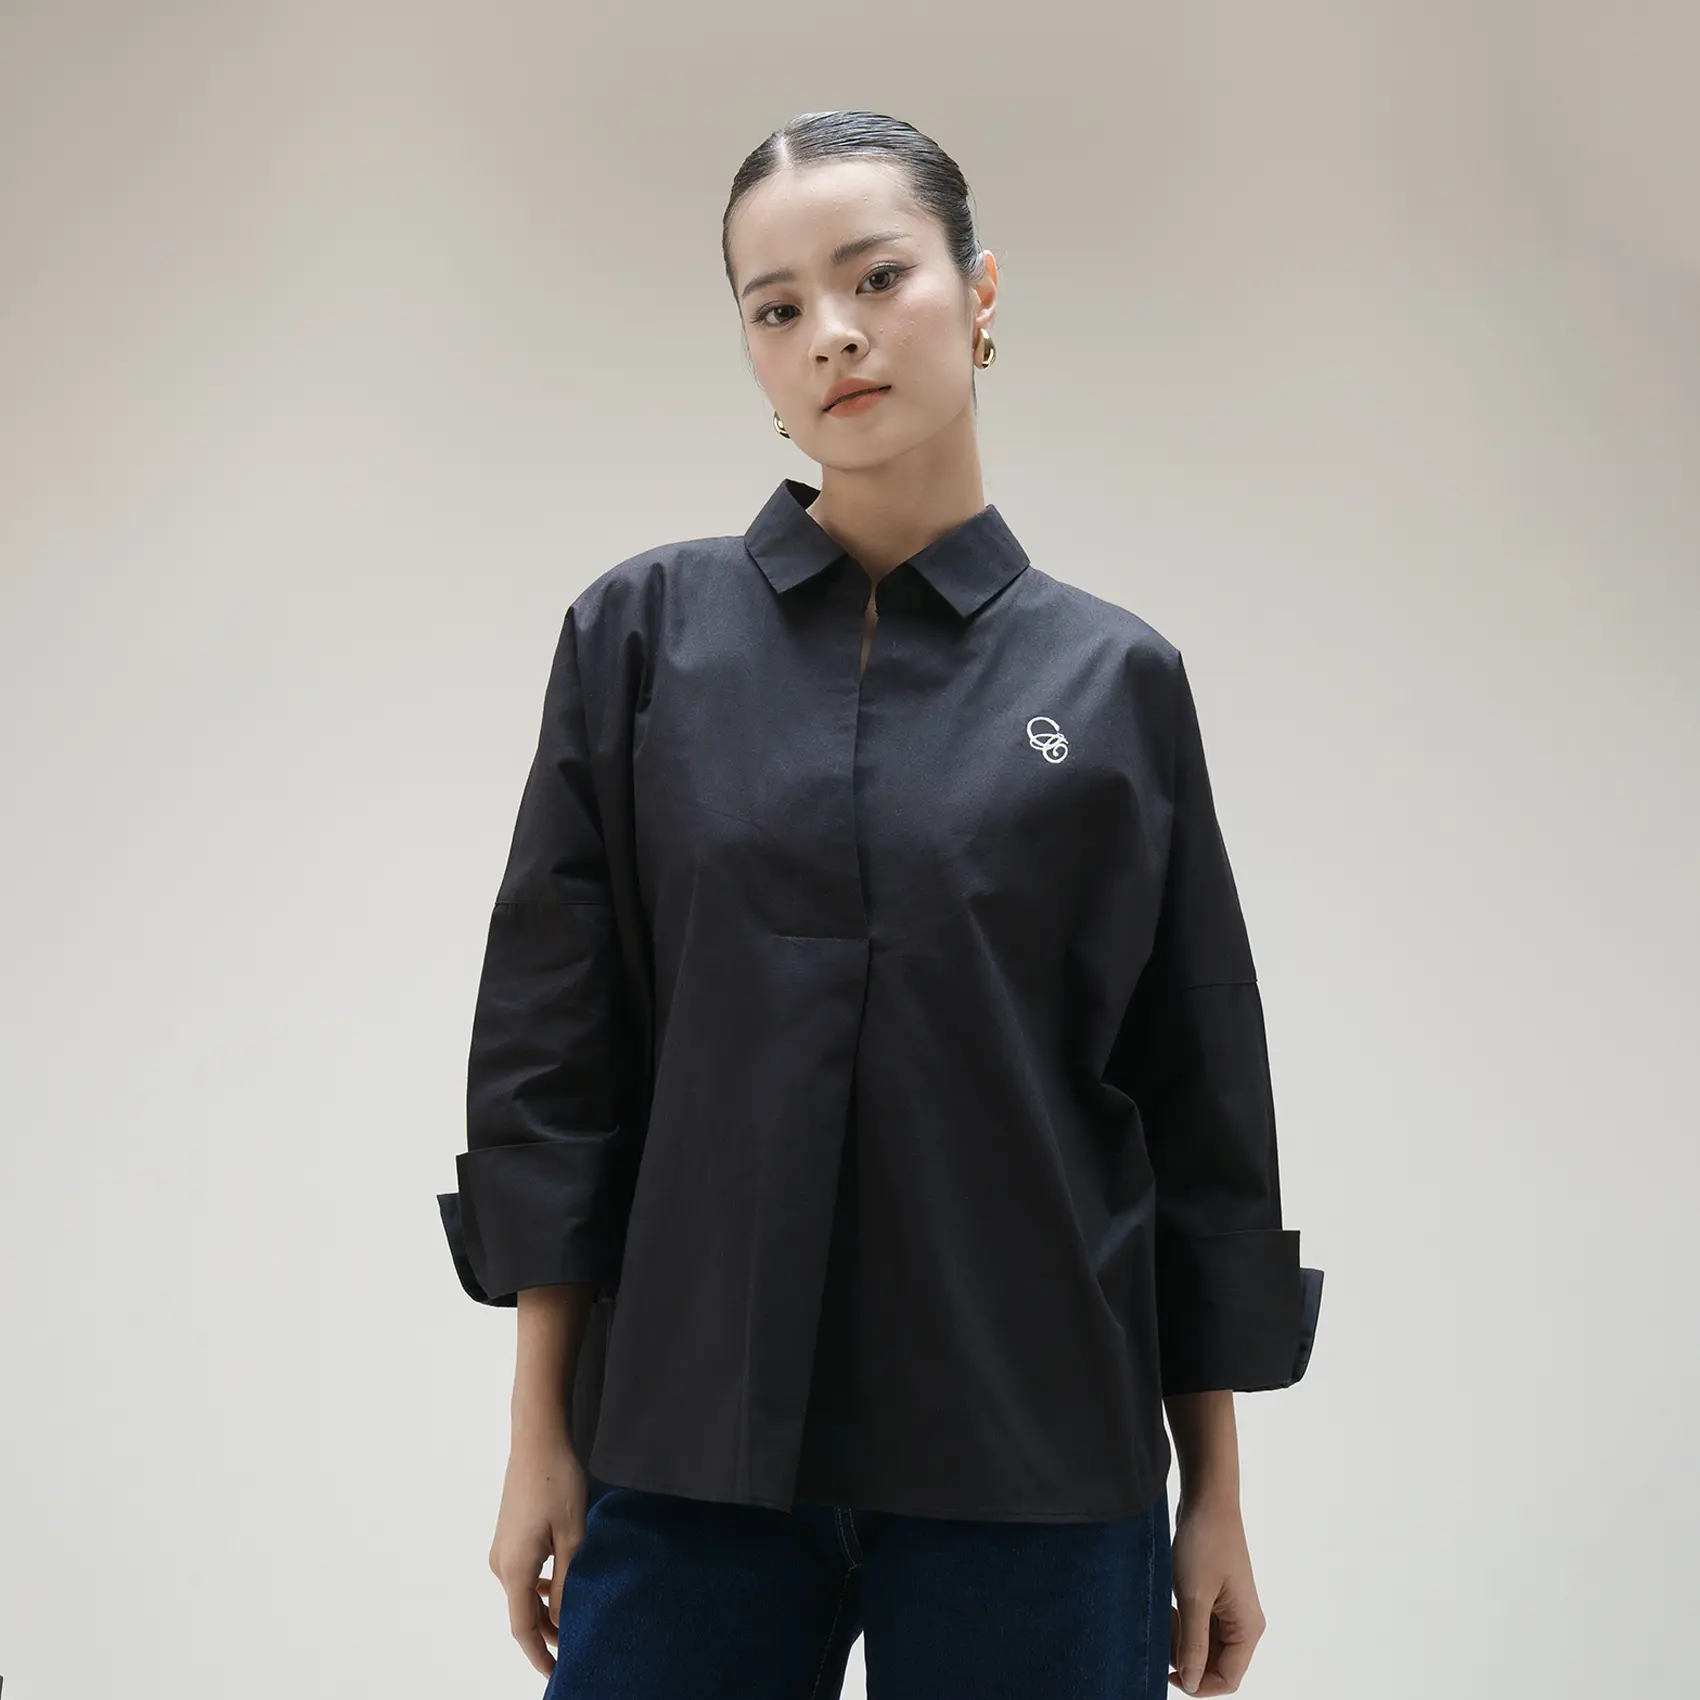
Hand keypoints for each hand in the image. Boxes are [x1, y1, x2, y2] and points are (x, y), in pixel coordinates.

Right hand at [488, 1432, 591, 1677]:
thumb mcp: (572, 1536)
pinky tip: (561, 1584)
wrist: (538, 1438)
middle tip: (576, 1647)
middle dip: (547, 1634)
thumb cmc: (558, 1482)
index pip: (523, 1628)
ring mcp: (501, 1548)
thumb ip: (566, 1583)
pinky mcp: (508, 1535)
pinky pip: (522, 1573)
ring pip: (522, 1593)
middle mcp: (500, 1563)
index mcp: (514, 1568)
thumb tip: (560, 1622)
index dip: (539, 1655)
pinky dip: (540, 1587)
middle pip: (522, 1612)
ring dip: (545, 1609)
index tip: (556, 1674)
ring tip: (574, 1618)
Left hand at [1168, 1491, 1265, 1693]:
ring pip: (1205, 1644)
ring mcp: (1230, 1608)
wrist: (1207, 1498)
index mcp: (1247, 1627)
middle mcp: (1244, 1622)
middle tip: (1162, 1634)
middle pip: (1215, 1663)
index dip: (1198, 1683)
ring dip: (1181, 1638)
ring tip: (1164, 1614)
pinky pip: (1200, 1623)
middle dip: (1185, 1656)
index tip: (1166, 1671)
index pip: (1227, 1678)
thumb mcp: (1193, 1597)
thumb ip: (1193, 1644)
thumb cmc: (1204, 1543)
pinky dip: (1182, 1621)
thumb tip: (1192, 1683)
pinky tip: (1168, 1605)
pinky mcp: (1216, 1595)